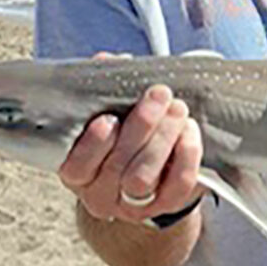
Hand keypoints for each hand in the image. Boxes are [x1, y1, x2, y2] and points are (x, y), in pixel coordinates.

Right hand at [58, 80, 204, 224]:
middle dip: (141, 127)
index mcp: (79, 172)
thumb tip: (107, 60)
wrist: (154, 170)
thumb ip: (104, 88)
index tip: (109, 118)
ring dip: (163, 137)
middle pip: (118, 168)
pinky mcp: (168, 204)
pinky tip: (189, 129)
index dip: (93, 144)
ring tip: (177, 108)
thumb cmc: (125, 134)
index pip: (77, 167)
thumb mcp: (109, 110)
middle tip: (158, 94)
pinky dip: (186, 153)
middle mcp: (102, 194)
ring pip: (145, 178)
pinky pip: (178, 183)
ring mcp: (135, 205)